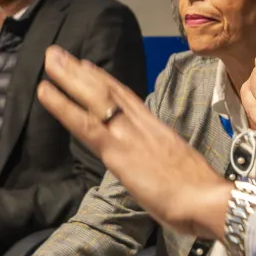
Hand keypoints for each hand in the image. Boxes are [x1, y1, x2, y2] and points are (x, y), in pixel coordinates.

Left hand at [37, 47, 231, 240]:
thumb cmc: (204, 197)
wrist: (210, 202)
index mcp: (159, 131)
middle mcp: (142, 126)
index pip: (128, 99)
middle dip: (82, 70)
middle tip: (58, 53)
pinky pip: (84, 123)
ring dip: (69, 76)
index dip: (106, 80)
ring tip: (50, 58)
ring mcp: (128, 135)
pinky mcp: (117, 151)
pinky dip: (62, 105)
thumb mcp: (183, 170)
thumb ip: (165, 163)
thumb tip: (157, 167)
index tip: (88, 66)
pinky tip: (45, 92)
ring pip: (94, 97)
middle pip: (108, 90)